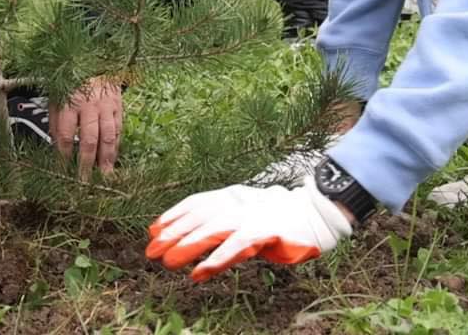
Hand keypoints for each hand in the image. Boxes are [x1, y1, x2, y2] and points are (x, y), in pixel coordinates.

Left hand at [50, 78, 123, 179]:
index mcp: (69, 103)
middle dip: (86, 163)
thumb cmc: (72, 82)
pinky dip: (116, 146)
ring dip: (106, 159)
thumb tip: (55, 146)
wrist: (93, 60)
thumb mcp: (56, 97)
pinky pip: (118, 130)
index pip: (65, 135)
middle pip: (88, 139)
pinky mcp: (118, 106)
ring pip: (107, 137)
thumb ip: (56, 121)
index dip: (63, 155)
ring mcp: (106, 106)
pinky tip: (113, 160)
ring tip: (105, 177)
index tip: (62, 171)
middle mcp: (88, 105)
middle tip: (84, 182)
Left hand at [146, 177, 353, 281]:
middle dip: (173, 233)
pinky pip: (235, 246)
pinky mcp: (264, 232)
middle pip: (199, 216)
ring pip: (212, 229)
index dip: (174, 215)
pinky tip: (200, 271)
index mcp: (234, 195)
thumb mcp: (247, 214)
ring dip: (188, 245)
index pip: (197, 202)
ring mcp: (251, 216)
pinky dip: (216, 259)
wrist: (317, 214)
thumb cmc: (279, 218)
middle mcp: (238, 202)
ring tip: (168, 261)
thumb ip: (221, 221)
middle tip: (151, 251)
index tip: (153, 229)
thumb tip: (188, 232)